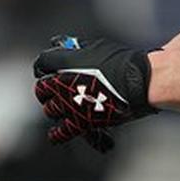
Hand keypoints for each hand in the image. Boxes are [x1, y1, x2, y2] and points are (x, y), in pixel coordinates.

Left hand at [33, 37, 157, 150]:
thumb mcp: (97, 47)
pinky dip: (57, 134)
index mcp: (65, 62)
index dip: (45, 67)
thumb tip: (68, 46)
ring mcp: (68, 104)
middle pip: (41, 89)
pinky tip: (56, 133)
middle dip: (47, 89)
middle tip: (54, 89)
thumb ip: (78, 49)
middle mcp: (61, 84)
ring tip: (64, 106)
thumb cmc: (122, 62)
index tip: (49, 69)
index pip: (42, 64)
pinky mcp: (79, 122)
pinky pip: (60, 132)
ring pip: (49, 109)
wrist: (138, 81)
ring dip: (55, 107)